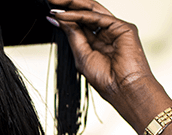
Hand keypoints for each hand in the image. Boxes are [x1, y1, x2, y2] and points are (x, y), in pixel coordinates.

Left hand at [48, 0, 170, 133]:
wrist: (123, 89)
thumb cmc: (106, 79)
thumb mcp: (81, 55)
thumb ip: (73, 36)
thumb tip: (57, 18)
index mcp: (97, 42)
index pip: (79, 23)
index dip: (64, 16)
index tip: (48, 12)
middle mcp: (106, 33)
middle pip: (84, 13)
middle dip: (67, 5)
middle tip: (50, 1)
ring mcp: (115, 29)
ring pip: (91, 10)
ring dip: (72, 4)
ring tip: (54, 2)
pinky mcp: (123, 27)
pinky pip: (97, 17)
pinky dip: (79, 14)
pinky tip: (64, 14)